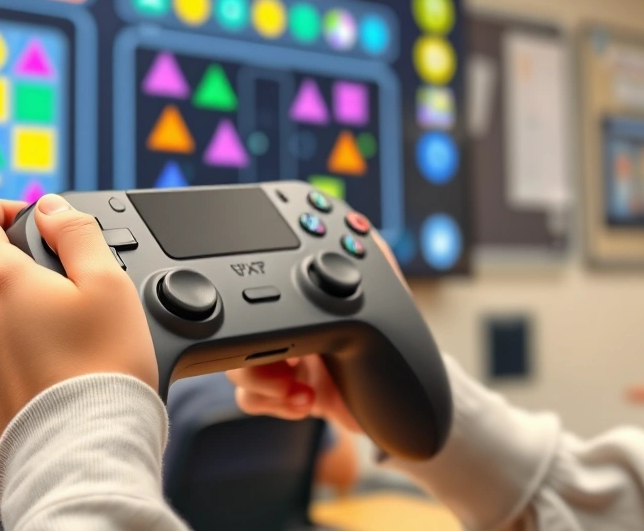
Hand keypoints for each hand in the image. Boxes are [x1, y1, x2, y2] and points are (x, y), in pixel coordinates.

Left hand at [0, 195, 156, 463]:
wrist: (86, 457)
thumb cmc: (104, 370)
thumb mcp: (110, 284)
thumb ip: (77, 232)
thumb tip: (50, 209)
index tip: (26, 226)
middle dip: (23, 287)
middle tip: (71, 312)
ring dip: (14, 332)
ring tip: (62, 360)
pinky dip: (6, 372)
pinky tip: (43, 388)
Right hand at [226, 232, 406, 433]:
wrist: (405, 413)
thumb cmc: (400, 357)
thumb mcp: (390, 306)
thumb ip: (379, 267)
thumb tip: (366, 230)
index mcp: (312, 304)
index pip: (266, 291)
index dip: (258, 302)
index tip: (274, 317)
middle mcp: (295, 331)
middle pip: (242, 330)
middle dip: (253, 349)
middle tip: (285, 359)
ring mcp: (287, 365)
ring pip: (237, 366)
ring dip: (260, 380)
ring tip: (294, 385)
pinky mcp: (285, 396)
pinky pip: (249, 397)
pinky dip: (269, 402)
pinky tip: (303, 400)